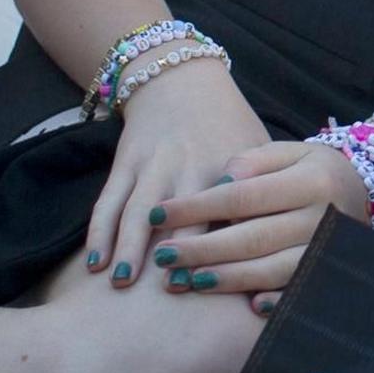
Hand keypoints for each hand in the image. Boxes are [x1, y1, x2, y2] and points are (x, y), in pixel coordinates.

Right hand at [83, 58, 269, 289]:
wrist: (181, 80)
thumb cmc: (229, 127)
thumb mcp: (256, 150)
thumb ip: (264, 195)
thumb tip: (279, 249)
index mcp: (228, 168)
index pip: (229, 215)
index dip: (223, 248)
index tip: (217, 282)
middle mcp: (190, 167)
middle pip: (183, 217)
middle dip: (176, 253)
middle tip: (169, 292)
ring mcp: (154, 165)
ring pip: (138, 211)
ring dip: (130, 248)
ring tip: (123, 284)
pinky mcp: (125, 162)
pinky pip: (109, 201)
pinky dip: (99, 232)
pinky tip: (95, 263)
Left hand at [147, 141, 372, 305]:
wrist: (365, 194)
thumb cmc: (312, 171)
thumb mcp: (290, 152)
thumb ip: (253, 161)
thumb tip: (221, 181)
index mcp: (311, 180)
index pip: (242, 196)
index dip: (197, 207)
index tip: (159, 215)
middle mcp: (323, 217)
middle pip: (252, 237)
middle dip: (202, 249)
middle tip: (162, 257)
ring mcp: (330, 250)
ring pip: (272, 269)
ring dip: (227, 278)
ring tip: (187, 280)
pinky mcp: (332, 275)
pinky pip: (300, 291)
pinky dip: (276, 299)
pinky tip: (247, 305)